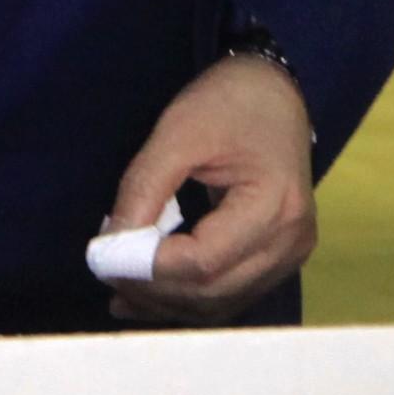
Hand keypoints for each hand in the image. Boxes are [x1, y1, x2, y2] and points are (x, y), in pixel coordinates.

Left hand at [104, 55, 316, 325]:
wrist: (274, 90)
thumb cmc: (230, 101)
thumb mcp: (177, 133)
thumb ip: (143, 190)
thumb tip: (110, 247)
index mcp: (275, 205)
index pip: (204, 261)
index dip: (149, 268)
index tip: (103, 256)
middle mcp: (290, 240)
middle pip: (213, 291)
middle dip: (153, 290)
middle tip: (104, 273)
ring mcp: (289, 254)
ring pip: (220, 303)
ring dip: (167, 303)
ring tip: (119, 288)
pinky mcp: (277, 258)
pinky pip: (229, 293)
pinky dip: (187, 298)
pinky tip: (148, 294)